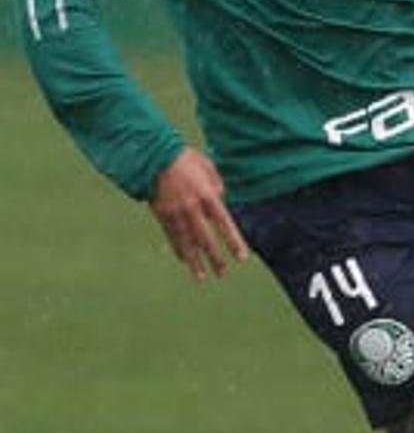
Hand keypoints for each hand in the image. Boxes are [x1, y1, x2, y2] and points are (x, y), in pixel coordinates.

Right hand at [149, 148, 248, 281]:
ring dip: (195, 261)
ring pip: (187, 242)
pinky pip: (172, 236)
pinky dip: (179, 249)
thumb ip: (216, 186)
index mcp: (207, 195)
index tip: (242, 257)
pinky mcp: (161, 214)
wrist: (153, 155)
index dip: (233, 242)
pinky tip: (184, 260)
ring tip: (202, 277)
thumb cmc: (184, 158)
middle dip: (215, 258)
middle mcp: (192, 208)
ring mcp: (175, 213)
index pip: (225, 224)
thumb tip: (221, 200)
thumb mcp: (208, 168)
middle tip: (223, 273)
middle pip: (206, 239)